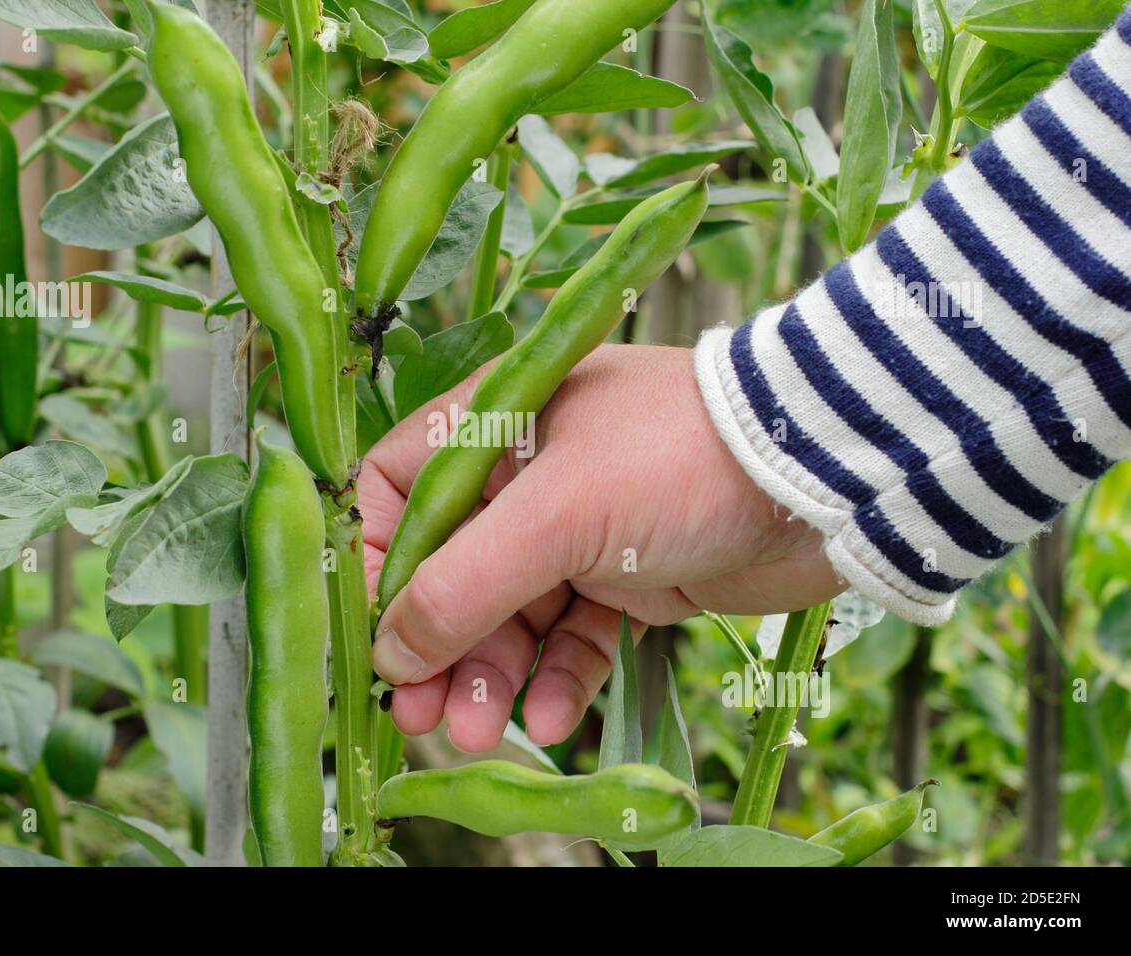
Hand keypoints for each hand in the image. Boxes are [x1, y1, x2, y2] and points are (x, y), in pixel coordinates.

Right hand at [361, 344, 842, 751]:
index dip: (378, 568)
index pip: (396, 494)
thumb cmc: (677, 460)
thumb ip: (465, 583)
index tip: (379, 639)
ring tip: (482, 735)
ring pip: (509, 615)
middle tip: (422, 718)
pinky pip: (574, 638)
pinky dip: (560, 679)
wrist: (821, 478)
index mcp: (493, 428)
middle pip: (450, 571)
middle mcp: (526, 478)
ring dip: (491, 676)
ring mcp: (579, 532)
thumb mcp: (557, 515)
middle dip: (437, 647)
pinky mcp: (628, 579)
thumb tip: (392, 651)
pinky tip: (553, 722)